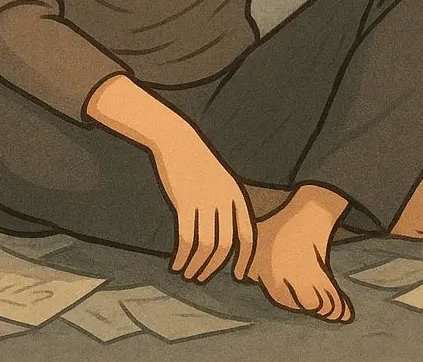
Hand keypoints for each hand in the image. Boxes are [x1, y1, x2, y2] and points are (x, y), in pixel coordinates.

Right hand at [151, 131, 255, 282]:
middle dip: (214, 267)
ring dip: (196, 265)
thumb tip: (227, 240)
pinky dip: (181, 256)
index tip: (238, 276)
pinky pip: (185, 238)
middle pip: (225, 245)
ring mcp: (206, 201)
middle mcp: (225, 201)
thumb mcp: (223, 183)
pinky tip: (175, 265)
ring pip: (205, 245)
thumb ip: (228, 207)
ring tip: (187, 275)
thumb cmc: (200, 166)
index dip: (245, 258)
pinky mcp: (185, 202)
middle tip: (202, 278)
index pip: (248, 235)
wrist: (179, 143)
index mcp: (238, 197)